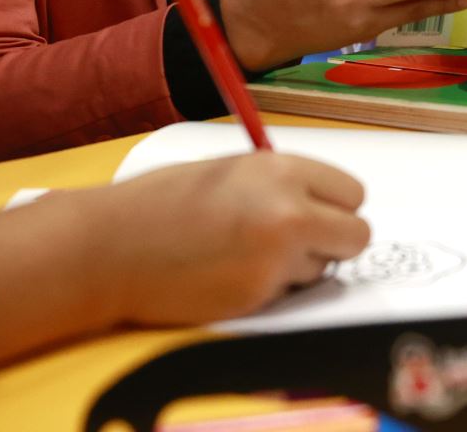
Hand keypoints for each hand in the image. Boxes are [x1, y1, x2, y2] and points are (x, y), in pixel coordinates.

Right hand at [90, 152, 371, 326]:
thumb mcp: (230, 171)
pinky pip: (287, 295)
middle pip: (356, 235)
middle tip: (299, 243)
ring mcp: (276, 258)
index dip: (334, 207)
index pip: (352, 193)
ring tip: (243, 254)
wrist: (110, 247)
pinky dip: (268, 290)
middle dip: (333, 242)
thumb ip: (281, 184)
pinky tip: (227, 274)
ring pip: (322, 270)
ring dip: (296, 268)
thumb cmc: (161, 203)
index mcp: (281, 169)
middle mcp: (288, 211)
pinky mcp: (258, 296)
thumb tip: (325, 205)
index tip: (317, 214)